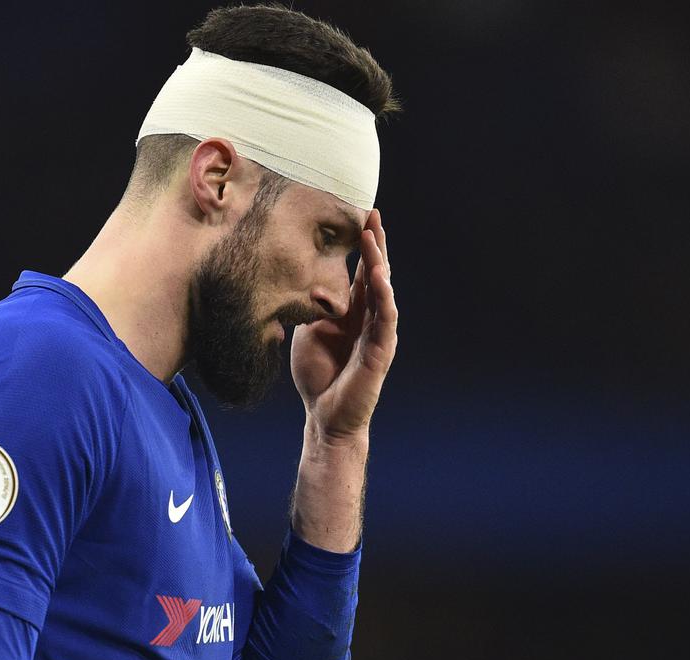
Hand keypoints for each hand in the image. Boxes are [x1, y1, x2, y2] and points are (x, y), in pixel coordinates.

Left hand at [289, 208, 397, 440]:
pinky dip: (384, 295)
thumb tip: (304, 282)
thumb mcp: (308, 332)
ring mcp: (378, 333)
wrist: (325, 415)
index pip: (361, 272)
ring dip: (379, 262)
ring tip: (373, 236)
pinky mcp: (381, 350)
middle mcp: (370, 318)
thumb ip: (311, 308)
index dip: (363, 247)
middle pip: (376, 273)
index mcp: (354, 313)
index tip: (360, 217)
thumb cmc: (318, 375)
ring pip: (383, 290)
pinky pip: (385, 318)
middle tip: (372, 214)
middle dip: (375, 244)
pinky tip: (379, 276)